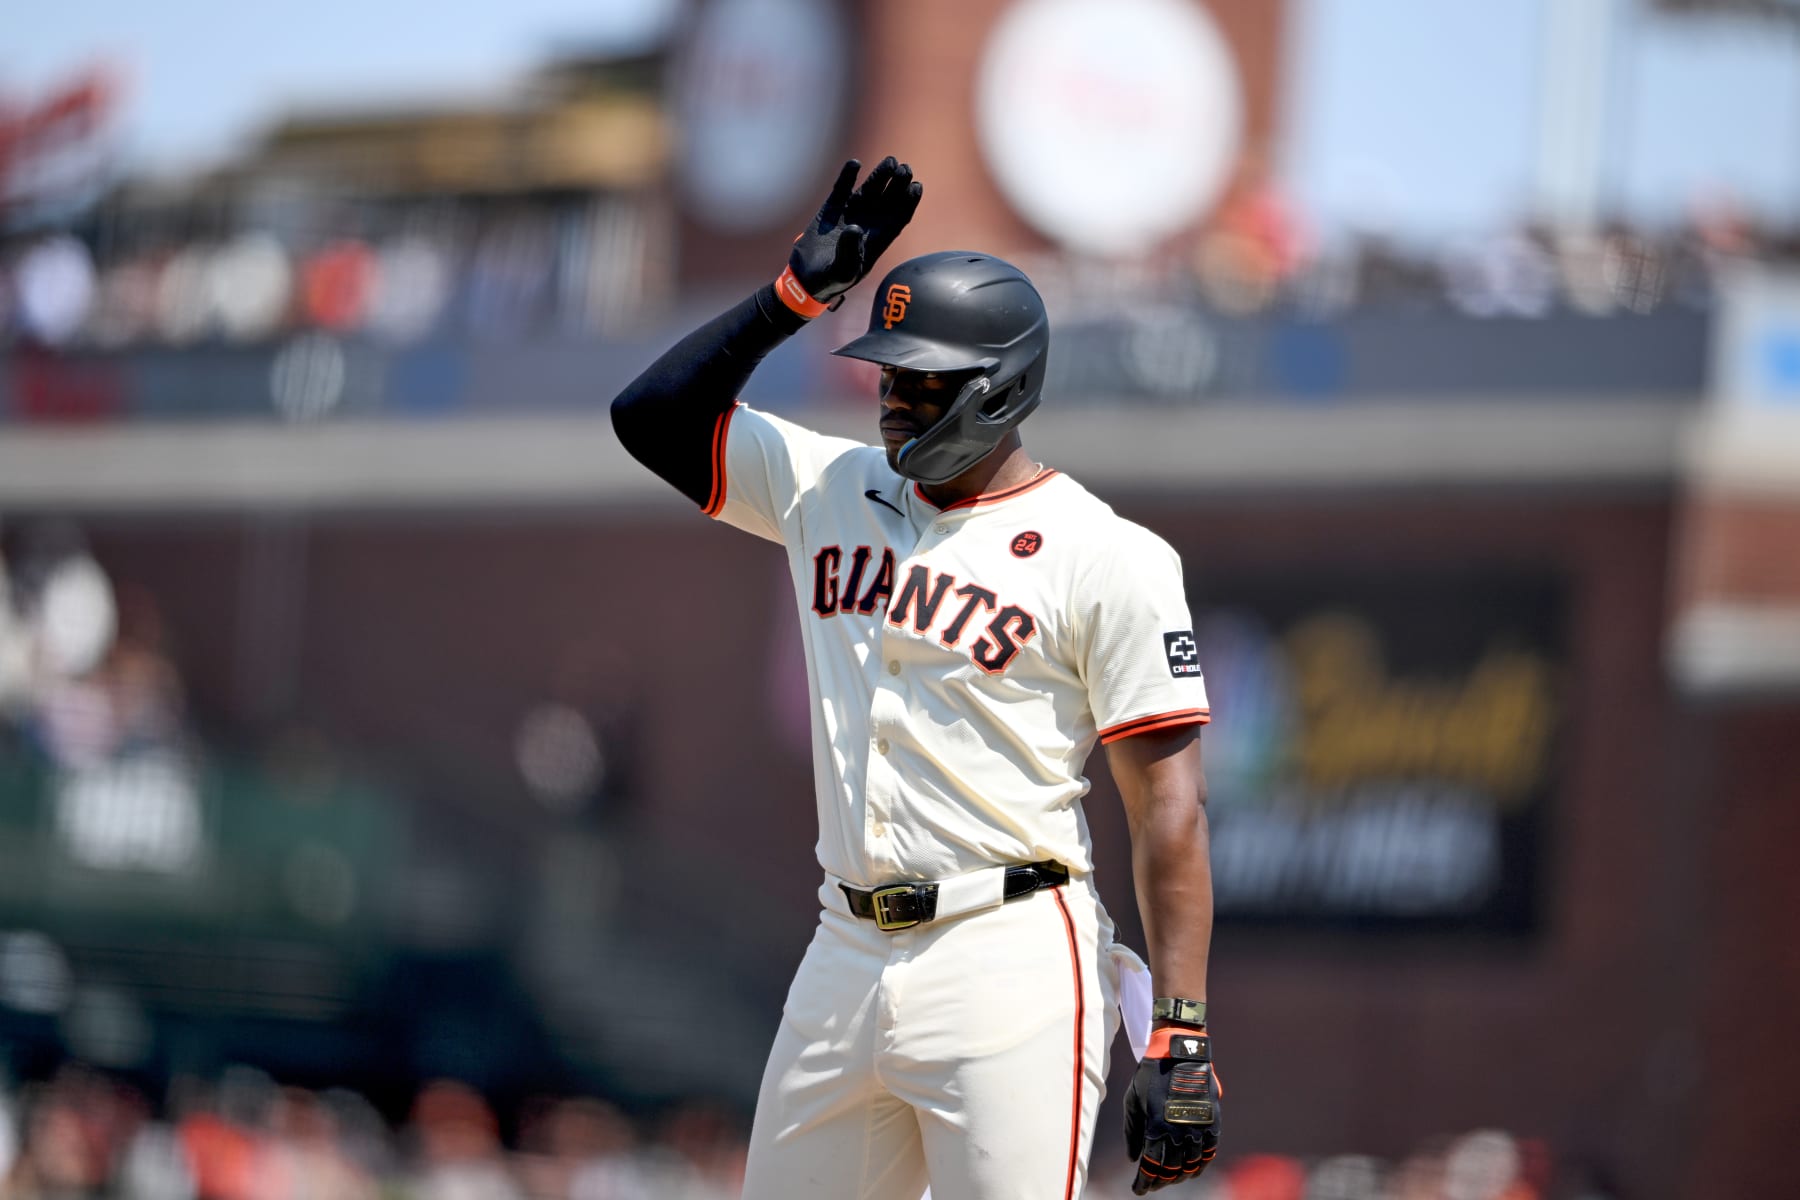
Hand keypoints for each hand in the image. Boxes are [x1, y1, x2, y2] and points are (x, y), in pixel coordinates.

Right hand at [785, 156, 922, 307]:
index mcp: (878, 239)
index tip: (916, 187)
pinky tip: (854, 164)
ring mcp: (850, 213)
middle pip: (889, 199)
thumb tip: (854, 227)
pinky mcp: (832, 208)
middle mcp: (868, 223)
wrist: (807, 278)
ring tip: (891, 161)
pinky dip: (848, 176)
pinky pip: (842, 188)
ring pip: (870, 189)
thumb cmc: (831, 280)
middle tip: (905, 169)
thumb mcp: (843, 271)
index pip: (900, 216)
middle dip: (899, 183)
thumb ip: (850, 251)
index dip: (909, 201)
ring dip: (881, 175)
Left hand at [1124, 1028, 1220, 1193]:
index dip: (1144, 1182)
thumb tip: (1132, 1158)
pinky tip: (1193, 1171)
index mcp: (1156, 1127)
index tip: (1138, 1189)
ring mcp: (1198, 1128)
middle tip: (1152, 1185)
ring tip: (1170, 1179)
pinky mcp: (1212, 1122)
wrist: (1180, 1052)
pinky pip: (1209, 1153)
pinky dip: (1201, 1166)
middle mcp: (1179, 1132)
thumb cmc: (1151, 1075)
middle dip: (1160, 1181)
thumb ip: (1131, 1131)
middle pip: (1171, 1170)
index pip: (1151, 1166)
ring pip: (1191, 1165)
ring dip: (1180, 1176)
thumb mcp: (1133, 1100)